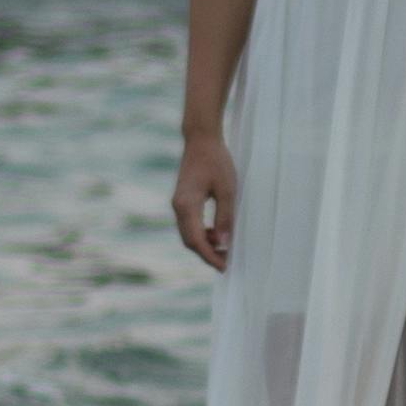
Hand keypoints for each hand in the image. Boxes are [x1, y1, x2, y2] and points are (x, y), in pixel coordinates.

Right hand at [173, 139, 236, 270]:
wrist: (201, 139)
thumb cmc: (216, 161)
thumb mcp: (227, 190)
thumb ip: (225, 218)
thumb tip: (223, 243)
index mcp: (187, 205)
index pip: (197, 240)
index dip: (210, 256)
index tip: (224, 267)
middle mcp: (178, 207)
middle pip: (190, 241)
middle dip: (207, 253)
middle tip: (226, 261)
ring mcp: (178, 204)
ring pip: (188, 234)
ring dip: (205, 244)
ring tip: (225, 245)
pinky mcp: (182, 201)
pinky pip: (189, 225)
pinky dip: (201, 233)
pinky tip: (216, 232)